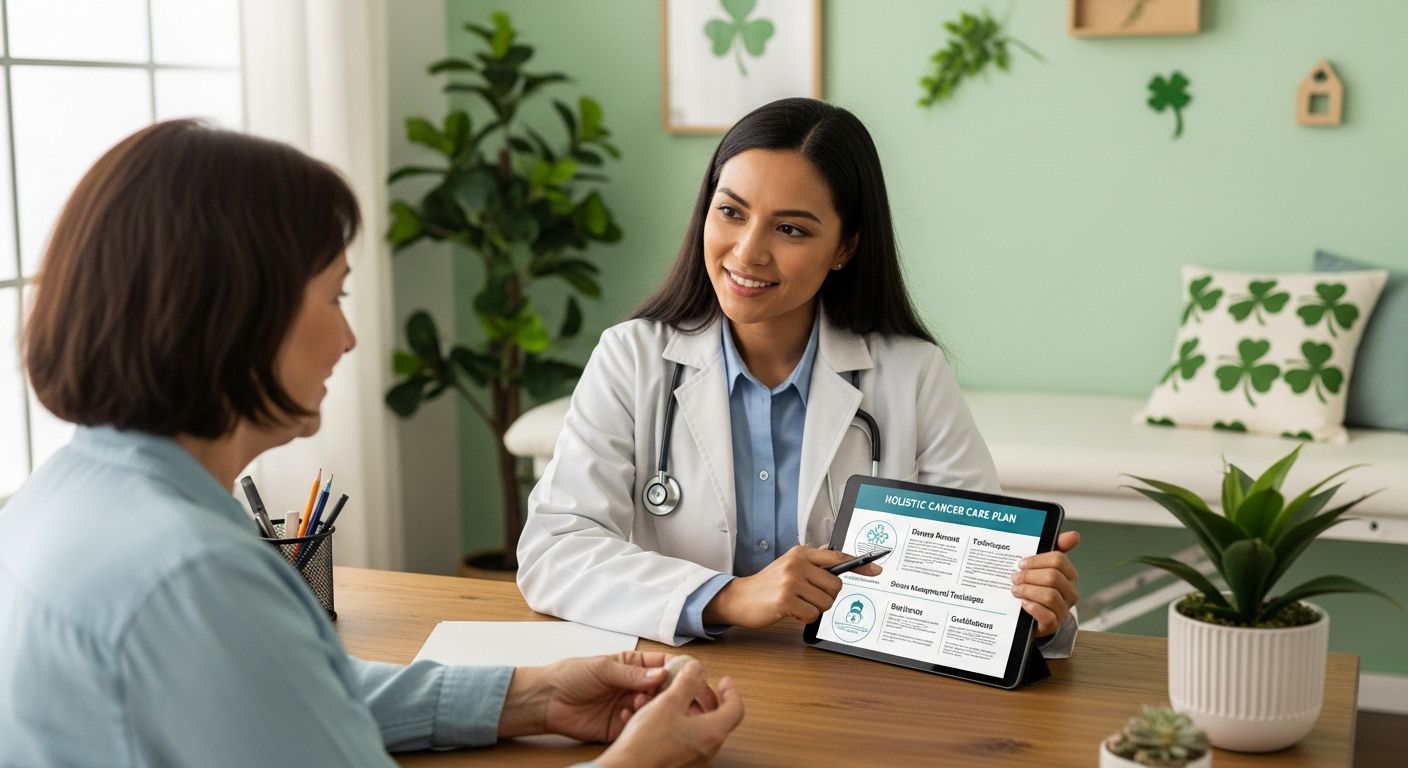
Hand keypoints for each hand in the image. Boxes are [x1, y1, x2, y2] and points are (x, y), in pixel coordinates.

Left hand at [499, 651, 716, 741]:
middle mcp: (636, 686)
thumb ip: (632, 674)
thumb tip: (662, 675)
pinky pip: (639, 726)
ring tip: (641, 704)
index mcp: (635, 665)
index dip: (680, 671)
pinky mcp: (622, 727)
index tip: (689, 678)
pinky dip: (638, 722)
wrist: (547, 700)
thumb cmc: (571, 675)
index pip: (666, 666)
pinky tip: (627, 716)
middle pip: (667, 690)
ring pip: (656, 710)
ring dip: (653, 708)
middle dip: (673, 694)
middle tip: (674, 697)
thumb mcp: (603, 668)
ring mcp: (630, 707)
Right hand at [596, 661, 743, 767]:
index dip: (730, 691)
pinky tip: (651, 715)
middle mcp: (707, 748)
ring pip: (694, 727)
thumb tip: (696, 669)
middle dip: (701, 697)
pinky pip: (680, 738)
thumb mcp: (669, 701)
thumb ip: (687, 682)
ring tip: (663, 698)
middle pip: (715, 718)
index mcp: (712, 732)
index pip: (735, 708)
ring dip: (682, 708)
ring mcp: (693, 758)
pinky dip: (672, 723)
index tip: (724, 681)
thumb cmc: (647, 743)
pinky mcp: (678, 763)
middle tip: (692, 686)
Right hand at [702, 546, 882, 627]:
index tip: (877, 569)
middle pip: (835, 586)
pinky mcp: (785, 600)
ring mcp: (791, 581)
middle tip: (807, 597)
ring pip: (825, 603)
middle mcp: (797, 564)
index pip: (837, 558)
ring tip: (796, 603)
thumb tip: (839, 567)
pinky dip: (803, 617)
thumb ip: (813, 565)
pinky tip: (790, 611)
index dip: (860, 564)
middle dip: (825, 597)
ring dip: (813, 608)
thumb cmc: (768, 585)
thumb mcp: (789, 566)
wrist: (740, 598)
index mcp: (801, 553)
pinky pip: (812, 614)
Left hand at [1012, 530, 1079, 637]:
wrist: (1027, 616)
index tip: (1021, 563)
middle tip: (1014, 578)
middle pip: (1053, 577)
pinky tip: (1022, 604)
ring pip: (1050, 596)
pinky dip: (1032, 607)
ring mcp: (1063, 610)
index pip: (1059, 560)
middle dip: (1029, 576)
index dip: (1036, 560)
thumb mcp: (1040, 567)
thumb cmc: (1034, 588)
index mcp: (1068, 575)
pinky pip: (1046, 616)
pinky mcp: (1053, 625)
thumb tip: (1074, 536)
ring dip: (1028, 591)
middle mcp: (1069, 592)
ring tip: (1015, 590)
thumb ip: (1054, 548)